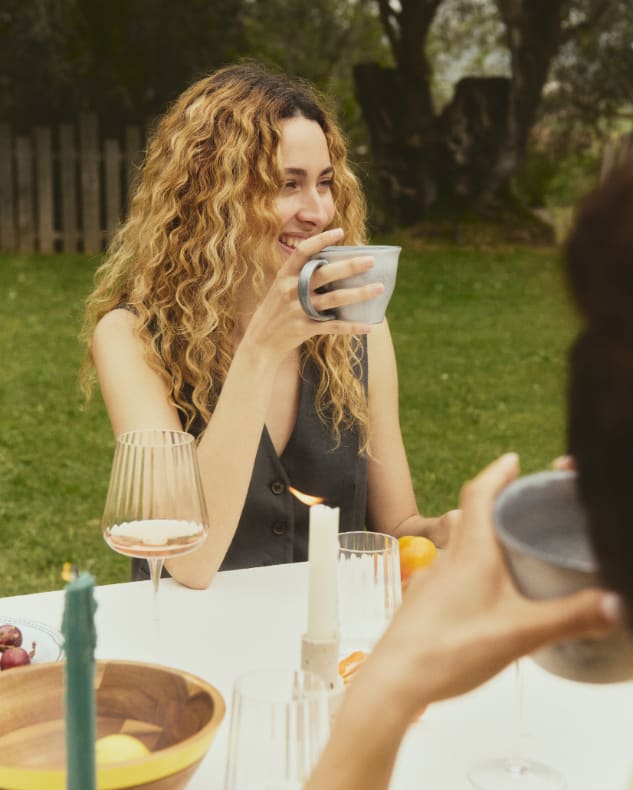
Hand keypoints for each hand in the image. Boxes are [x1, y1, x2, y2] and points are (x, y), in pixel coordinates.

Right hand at [242, 228, 381, 361]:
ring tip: (379, 288)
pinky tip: (369, 326)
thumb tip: (330, 263)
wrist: (260, 342)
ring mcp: (298, 310)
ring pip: (334, 299)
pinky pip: (333, 327)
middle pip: (324, 274)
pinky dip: (352, 327)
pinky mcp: (305, 329)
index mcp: (284, 276)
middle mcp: (291, 290)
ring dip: (359, 294)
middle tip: (371, 261)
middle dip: (350, 266)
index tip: (341, 232)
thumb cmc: (275, 311)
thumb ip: (300, 276)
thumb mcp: (280, 288)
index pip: (303, 251)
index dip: (321, 240)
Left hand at [307, 453, 621, 789]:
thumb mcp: (520, 633)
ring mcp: (430, 579)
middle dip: (494, 504)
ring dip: (480, 537)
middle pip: (469, 516)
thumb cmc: (452, 648)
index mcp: (472, 551)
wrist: (395, 678)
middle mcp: (448, 557)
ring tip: (506, 550)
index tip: (512, 460)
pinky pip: (447, 573)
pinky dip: (467, 570)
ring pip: (457, 545)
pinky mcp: (422, 602)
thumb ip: (569, 618)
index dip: (496, 472)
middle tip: (520, 505)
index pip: (479, 494)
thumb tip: (615, 603)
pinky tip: (480, 596)